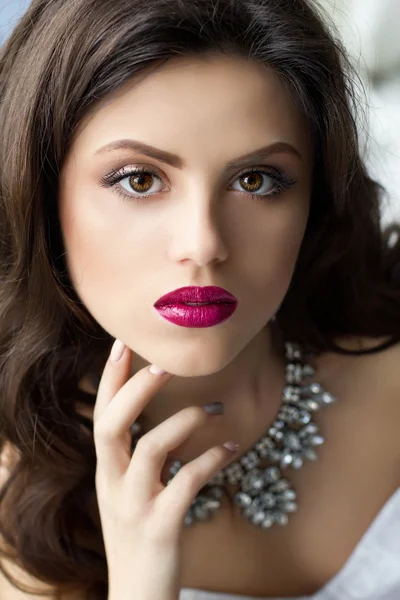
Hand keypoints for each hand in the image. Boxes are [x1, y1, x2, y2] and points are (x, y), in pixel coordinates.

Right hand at [93, 339, 238, 599]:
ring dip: (184, 422)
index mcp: (106, 471)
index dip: (110, 379)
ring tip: (214, 408)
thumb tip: (174, 420)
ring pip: (151, 449)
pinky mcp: (160, 527)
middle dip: (136, 388)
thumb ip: (143, 458)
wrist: (137, 598)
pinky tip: (232, 449)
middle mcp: (111, 484)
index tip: (122, 342)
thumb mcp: (131, 493)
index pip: (101, 415)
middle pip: (111, 425)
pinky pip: (187, 483)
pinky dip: (211, 460)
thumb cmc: (140, 534)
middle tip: (165, 362)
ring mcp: (133, 506)